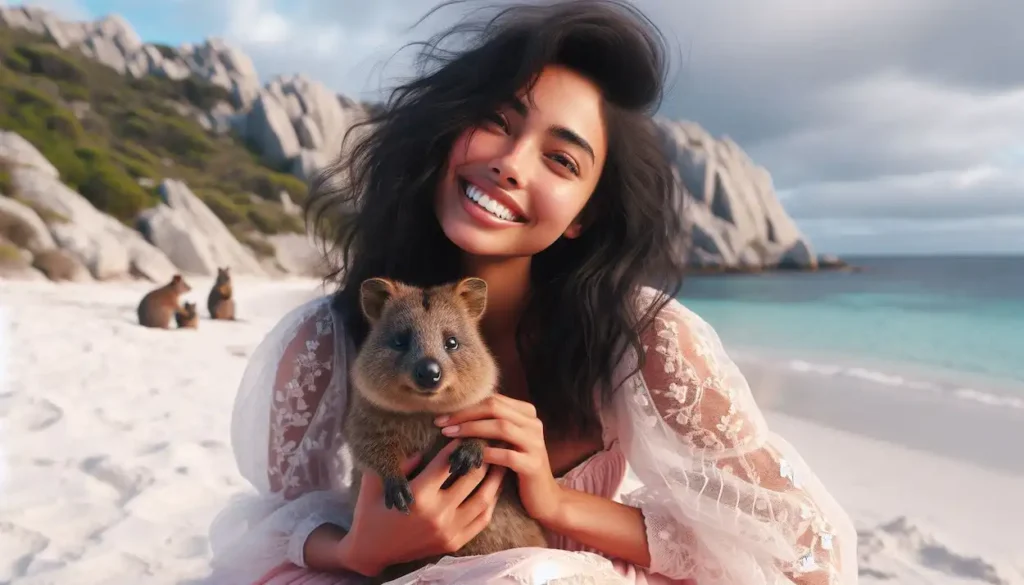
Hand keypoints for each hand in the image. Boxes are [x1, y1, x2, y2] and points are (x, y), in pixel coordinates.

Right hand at [339, 439, 506, 576]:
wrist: (371, 552)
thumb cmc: (371, 513)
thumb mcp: (376, 482)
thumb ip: (400, 463)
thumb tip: (424, 449)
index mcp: (418, 496)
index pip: (447, 462)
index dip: (458, 444)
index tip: (466, 431)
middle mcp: (437, 513)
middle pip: (471, 477)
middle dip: (481, 456)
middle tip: (488, 440)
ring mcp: (449, 530)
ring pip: (484, 498)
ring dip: (494, 477)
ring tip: (500, 460)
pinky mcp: (454, 543)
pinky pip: (482, 519)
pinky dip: (491, 500)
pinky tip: (494, 486)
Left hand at [435, 395, 563, 525]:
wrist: (544, 497)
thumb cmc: (517, 467)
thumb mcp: (508, 442)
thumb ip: (492, 425)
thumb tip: (456, 416)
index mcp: (527, 414)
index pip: (494, 400)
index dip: (467, 407)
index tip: (443, 417)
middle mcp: (534, 424)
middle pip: (495, 408)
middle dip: (465, 415)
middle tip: (442, 424)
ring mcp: (536, 444)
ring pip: (501, 427)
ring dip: (471, 429)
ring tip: (449, 436)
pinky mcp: (533, 465)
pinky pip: (506, 455)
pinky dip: (486, 453)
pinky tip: (469, 457)